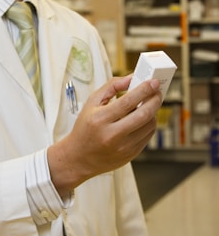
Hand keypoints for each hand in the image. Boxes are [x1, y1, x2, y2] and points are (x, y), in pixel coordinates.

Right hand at [47, 75, 161, 196]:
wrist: (79, 157)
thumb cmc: (85, 127)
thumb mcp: (91, 102)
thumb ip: (111, 87)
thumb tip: (131, 78)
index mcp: (100, 119)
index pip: (128, 101)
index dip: (144, 90)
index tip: (153, 82)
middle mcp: (112, 134)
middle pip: (143, 114)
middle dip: (154, 99)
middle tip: (157, 91)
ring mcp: (123, 147)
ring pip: (149, 126)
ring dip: (153, 112)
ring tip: (148, 104)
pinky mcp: (131, 155)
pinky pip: (148, 136)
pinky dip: (149, 124)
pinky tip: (143, 118)